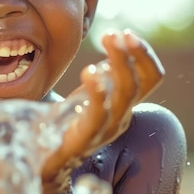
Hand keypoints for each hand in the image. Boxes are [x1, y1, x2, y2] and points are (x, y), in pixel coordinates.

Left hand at [40, 30, 164, 189]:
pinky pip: (98, 114)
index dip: (145, 54)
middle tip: (114, 32)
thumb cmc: (65, 124)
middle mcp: (120, 118)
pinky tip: (89, 70)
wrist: (43, 160)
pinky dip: (98, 90)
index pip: (151, 78)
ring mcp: (105, 131)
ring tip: (108, 40)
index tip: (128, 33)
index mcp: (124, 105)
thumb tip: (116, 46)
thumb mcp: (89, 93)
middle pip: (138, 83)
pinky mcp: (83, 140)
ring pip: (124, 95)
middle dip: (130, 53)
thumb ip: (105, 75)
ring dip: (119, 63)